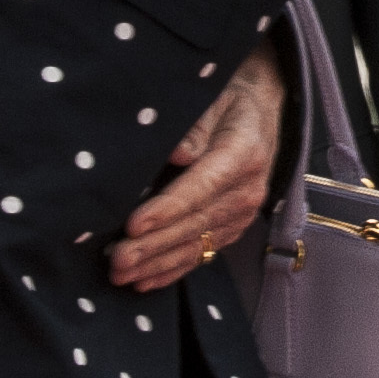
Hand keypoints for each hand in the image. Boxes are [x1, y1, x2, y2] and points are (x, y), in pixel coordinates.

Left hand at [115, 34, 285, 290]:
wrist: (262, 112)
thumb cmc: (228, 99)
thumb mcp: (214, 97)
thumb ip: (196, 124)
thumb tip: (177, 152)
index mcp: (243, 153)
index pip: (202, 186)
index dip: (167, 208)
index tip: (133, 224)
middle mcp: (248, 189)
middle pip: (196, 223)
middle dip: (154, 245)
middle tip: (116, 260)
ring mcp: (244, 212)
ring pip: (198, 244)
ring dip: (158, 263)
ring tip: (122, 275)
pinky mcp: (235, 226)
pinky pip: (204, 252)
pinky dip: (174, 269)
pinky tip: (145, 280)